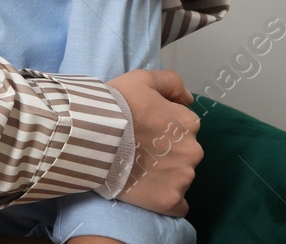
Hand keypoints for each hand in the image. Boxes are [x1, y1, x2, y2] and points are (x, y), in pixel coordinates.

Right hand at [107, 69, 200, 216]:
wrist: (92, 135)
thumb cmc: (116, 105)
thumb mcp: (142, 79)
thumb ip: (171, 82)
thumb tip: (188, 99)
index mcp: (189, 123)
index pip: (185, 128)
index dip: (164, 129)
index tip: (145, 130)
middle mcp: (193, 151)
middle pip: (184, 154)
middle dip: (167, 153)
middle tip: (139, 149)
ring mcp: (182, 178)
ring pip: (180, 178)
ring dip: (164, 175)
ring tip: (138, 169)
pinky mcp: (169, 201)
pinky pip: (178, 206)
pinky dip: (165, 198)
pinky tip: (147, 189)